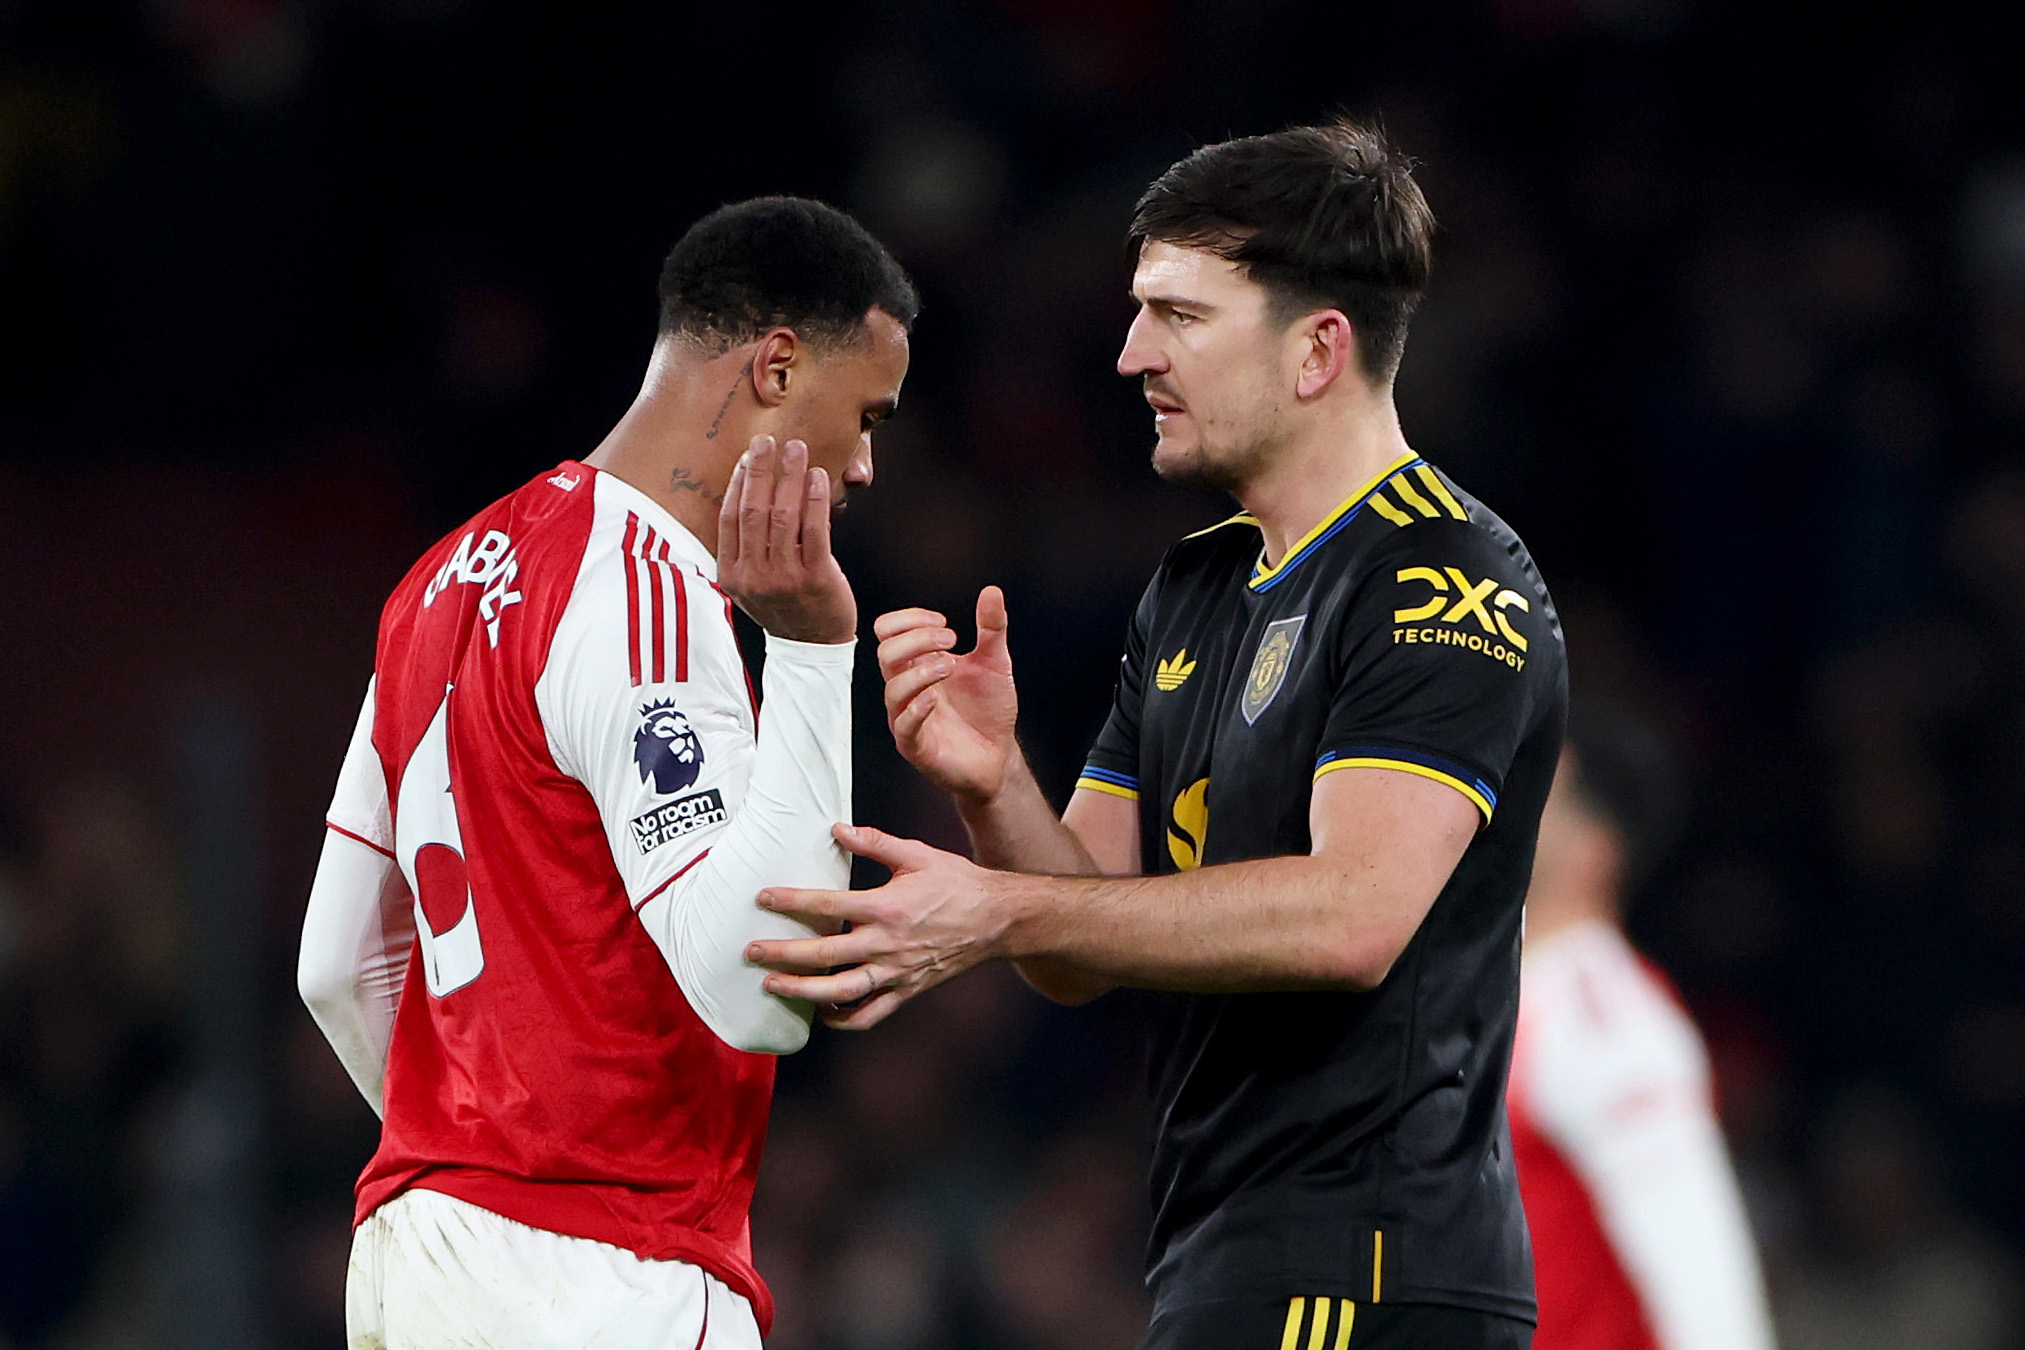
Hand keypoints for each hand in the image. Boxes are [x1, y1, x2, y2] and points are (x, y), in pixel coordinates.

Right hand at [717, 435, 855, 643]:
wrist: (812, 646)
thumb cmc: (784, 606)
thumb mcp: (751, 582)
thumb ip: (744, 547)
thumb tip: (748, 489)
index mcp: (731, 575)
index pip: (730, 518)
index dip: (739, 483)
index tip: (749, 456)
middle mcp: (754, 577)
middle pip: (754, 511)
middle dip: (761, 470)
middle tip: (768, 441)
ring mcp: (784, 578)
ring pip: (784, 516)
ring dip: (790, 477)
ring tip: (796, 449)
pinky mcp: (815, 578)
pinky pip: (814, 530)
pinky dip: (815, 499)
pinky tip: (817, 476)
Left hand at [746, 823, 1008, 1029]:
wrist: (998, 919)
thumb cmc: (958, 883)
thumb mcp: (917, 854)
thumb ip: (875, 841)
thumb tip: (836, 829)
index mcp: (887, 906)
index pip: (827, 904)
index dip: (791, 901)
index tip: (762, 898)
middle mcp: (887, 944)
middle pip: (823, 955)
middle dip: (782, 955)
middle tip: (751, 952)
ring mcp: (896, 972)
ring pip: (840, 991)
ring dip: (802, 991)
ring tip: (773, 986)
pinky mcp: (907, 990)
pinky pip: (870, 1014)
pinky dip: (842, 1018)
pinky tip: (822, 1011)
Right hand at [875, 587, 1017, 800]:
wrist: (998, 756)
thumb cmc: (988, 711)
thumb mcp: (996, 662)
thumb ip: (992, 628)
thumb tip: (992, 592)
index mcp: (917, 663)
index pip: (888, 631)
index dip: (911, 620)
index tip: (945, 625)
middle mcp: (907, 687)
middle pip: (885, 652)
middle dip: (918, 639)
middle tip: (953, 642)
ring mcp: (907, 716)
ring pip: (893, 687)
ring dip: (922, 670)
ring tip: (951, 668)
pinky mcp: (915, 745)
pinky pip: (903, 724)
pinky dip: (918, 707)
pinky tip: (937, 698)